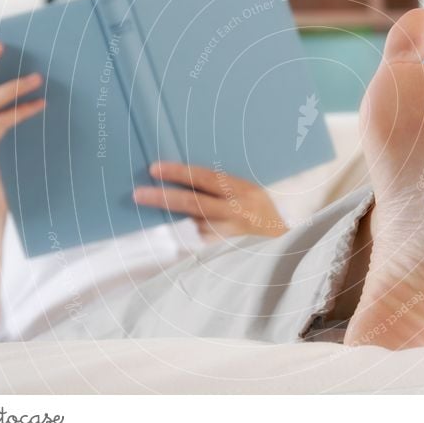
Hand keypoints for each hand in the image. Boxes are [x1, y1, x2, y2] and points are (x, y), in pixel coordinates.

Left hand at [133, 162, 288, 240]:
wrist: (286, 243)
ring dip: (168, 221)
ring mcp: (229, 235)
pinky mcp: (225, 253)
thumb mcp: (249, 192)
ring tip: (145, 216)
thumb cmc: (264, 213)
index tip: (153, 169)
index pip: (204, 178)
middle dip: (163, 198)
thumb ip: (222, 188)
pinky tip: (164, 239)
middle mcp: (235, 212)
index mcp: (241, 191)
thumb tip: (185, 180)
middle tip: (138, 194)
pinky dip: (181, 240)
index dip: (178, 173)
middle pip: (193, 204)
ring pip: (192, 227)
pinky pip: (198, 245)